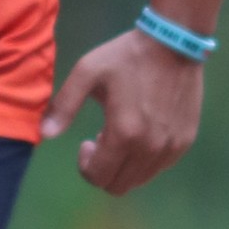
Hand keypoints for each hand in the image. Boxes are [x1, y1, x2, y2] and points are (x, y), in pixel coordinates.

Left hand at [42, 26, 204, 195]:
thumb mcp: (87, 73)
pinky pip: (158, 167)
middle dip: (103, 170)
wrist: (173, 42)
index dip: (85, 165)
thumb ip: (63, 105)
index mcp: (124, 133)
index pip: (98, 177)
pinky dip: (144, 159)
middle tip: (101, 140)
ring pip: (139, 180)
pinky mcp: (184, 141)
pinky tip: (141, 131)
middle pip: (118, 186)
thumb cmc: (126, 56)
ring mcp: (171, 146)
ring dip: (124, 165)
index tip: (86, 141)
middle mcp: (150, 147)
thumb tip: (44, 134)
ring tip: (122, 134)